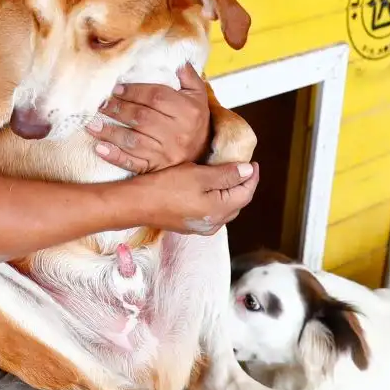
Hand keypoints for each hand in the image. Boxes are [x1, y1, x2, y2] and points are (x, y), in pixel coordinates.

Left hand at [86, 63, 212, 173]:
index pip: (156, 97)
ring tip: (92, 124)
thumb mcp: (197, 96)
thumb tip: (178, 60)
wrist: (202, 154)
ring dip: (110, 132)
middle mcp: (177, 133)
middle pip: (142, 118)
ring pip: (134, 141)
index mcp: (187, 111)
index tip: (116, 88)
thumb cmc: (194, 120)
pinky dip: (115, 157)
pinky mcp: (157, 168)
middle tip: (100, 104)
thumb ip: (188, 76)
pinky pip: (133, 164)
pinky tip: (99, 149)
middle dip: (118, 109)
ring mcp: (166, 153)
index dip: (134, 91)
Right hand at [131, 160, 259, 235]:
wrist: (136, 205)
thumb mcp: (199, 175)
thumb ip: (226, 174)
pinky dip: (217, 199)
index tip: (253, 163)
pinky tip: (210, 189)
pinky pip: (212, 212)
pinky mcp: (189, 225)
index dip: (252, 177)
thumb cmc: (166, 188)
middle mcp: (214, 224)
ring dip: (229, 193)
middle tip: (242, 167)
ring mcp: (201, 227)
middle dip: (243, 185)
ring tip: (228, 176)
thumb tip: (247, 171)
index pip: (246, 193)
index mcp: (219, 211)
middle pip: (237, 203)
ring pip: (225, 209)